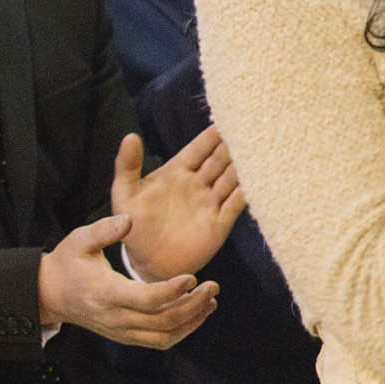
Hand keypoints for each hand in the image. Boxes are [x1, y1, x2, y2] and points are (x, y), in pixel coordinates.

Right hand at [38, 213, 217, 348]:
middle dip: (192, 305)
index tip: (193, 277)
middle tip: (213, 286)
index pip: (146, 300)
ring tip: (211, 300)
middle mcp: (115, 318)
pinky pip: (159, 341)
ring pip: (164, 336)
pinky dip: (182, 330)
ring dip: (192, 321)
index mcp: (106, 293)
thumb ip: (104, 230)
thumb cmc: (68, 263)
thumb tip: (130, 220)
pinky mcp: (126, 336)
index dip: (172, 291)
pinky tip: (198, 312)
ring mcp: (121, 331)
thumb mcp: (80, 240)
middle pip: (162, 321)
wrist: (49, 294)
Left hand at [113, 129, 244, 281]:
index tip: (226, 118)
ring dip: (244, 166)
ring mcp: (211, 202)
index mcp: (177, 173)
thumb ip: (127, 166)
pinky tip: (258, 181)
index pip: (199, 149)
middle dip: (234, 145)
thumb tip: (130, 136)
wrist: (146, 265)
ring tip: (259, 150)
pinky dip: (248, 192)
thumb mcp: (124, 194)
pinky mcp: (220, 223)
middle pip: (220, 160)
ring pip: (232, 178)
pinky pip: (237, 203)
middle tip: (250, 128)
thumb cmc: (132, 228)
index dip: (212, 136)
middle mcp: (198, 184)